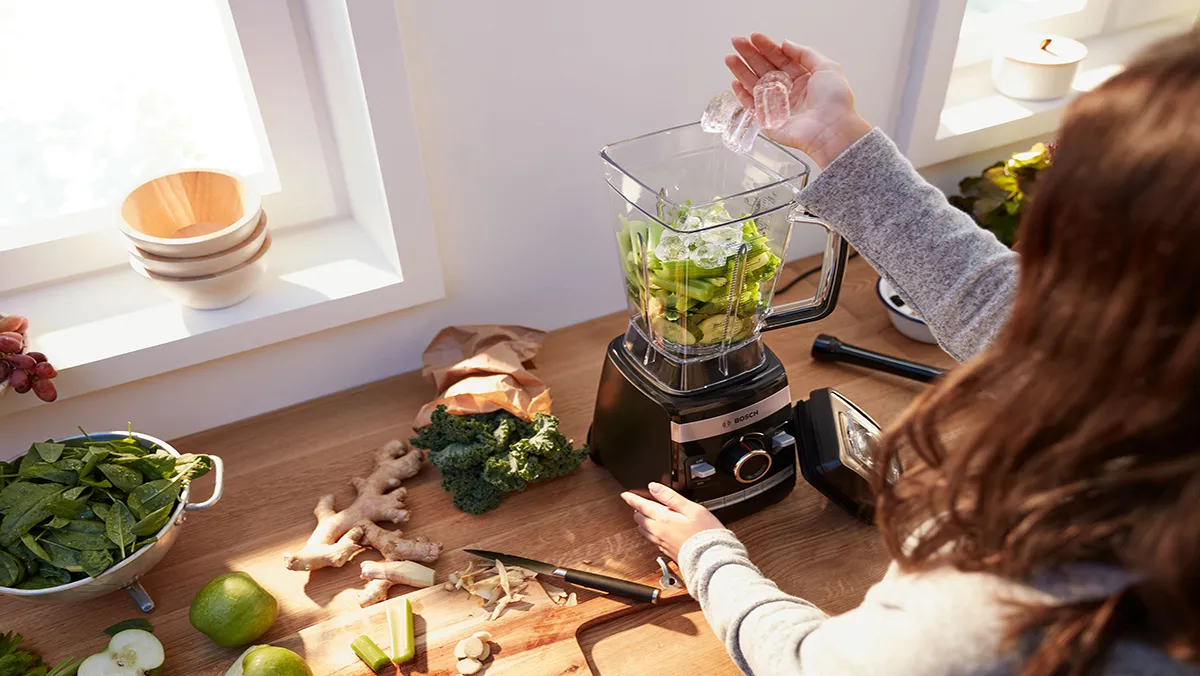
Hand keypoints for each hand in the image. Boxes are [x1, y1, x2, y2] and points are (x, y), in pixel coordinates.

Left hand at [621, 482, 724, 560]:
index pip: (642, 506)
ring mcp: (662, 544)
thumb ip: (671, 497)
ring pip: (645, 531)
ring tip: (641, 517)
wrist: (711, 560)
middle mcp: (659, 532)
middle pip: (641, 519)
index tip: (625, 495)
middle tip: (635, 504)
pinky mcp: (668, 552)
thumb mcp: (691, 508)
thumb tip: (653, 487)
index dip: (632, 499)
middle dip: (637, 510)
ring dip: (642, 522)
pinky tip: (655, 533)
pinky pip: (653, 540)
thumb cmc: (705, 534)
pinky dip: (650, 533)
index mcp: (663, 519)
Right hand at [725, 34, 870, 167]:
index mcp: (802, 78)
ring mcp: (777, 105)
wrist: (830, 130)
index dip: (767, 47)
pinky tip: (735, 82)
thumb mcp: (826, 67)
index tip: (754, 36)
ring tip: (730, 58)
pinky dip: (742, 95)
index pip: (780, 58)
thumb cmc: (834, 101)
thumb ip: (805, 53)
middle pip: (764, 69)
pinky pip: (752, 106)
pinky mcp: (768, 121)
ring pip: (755, 85)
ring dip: (741, 71)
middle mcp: (788, 91)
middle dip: (750, 55)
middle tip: (737, 41)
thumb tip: (786, 43)